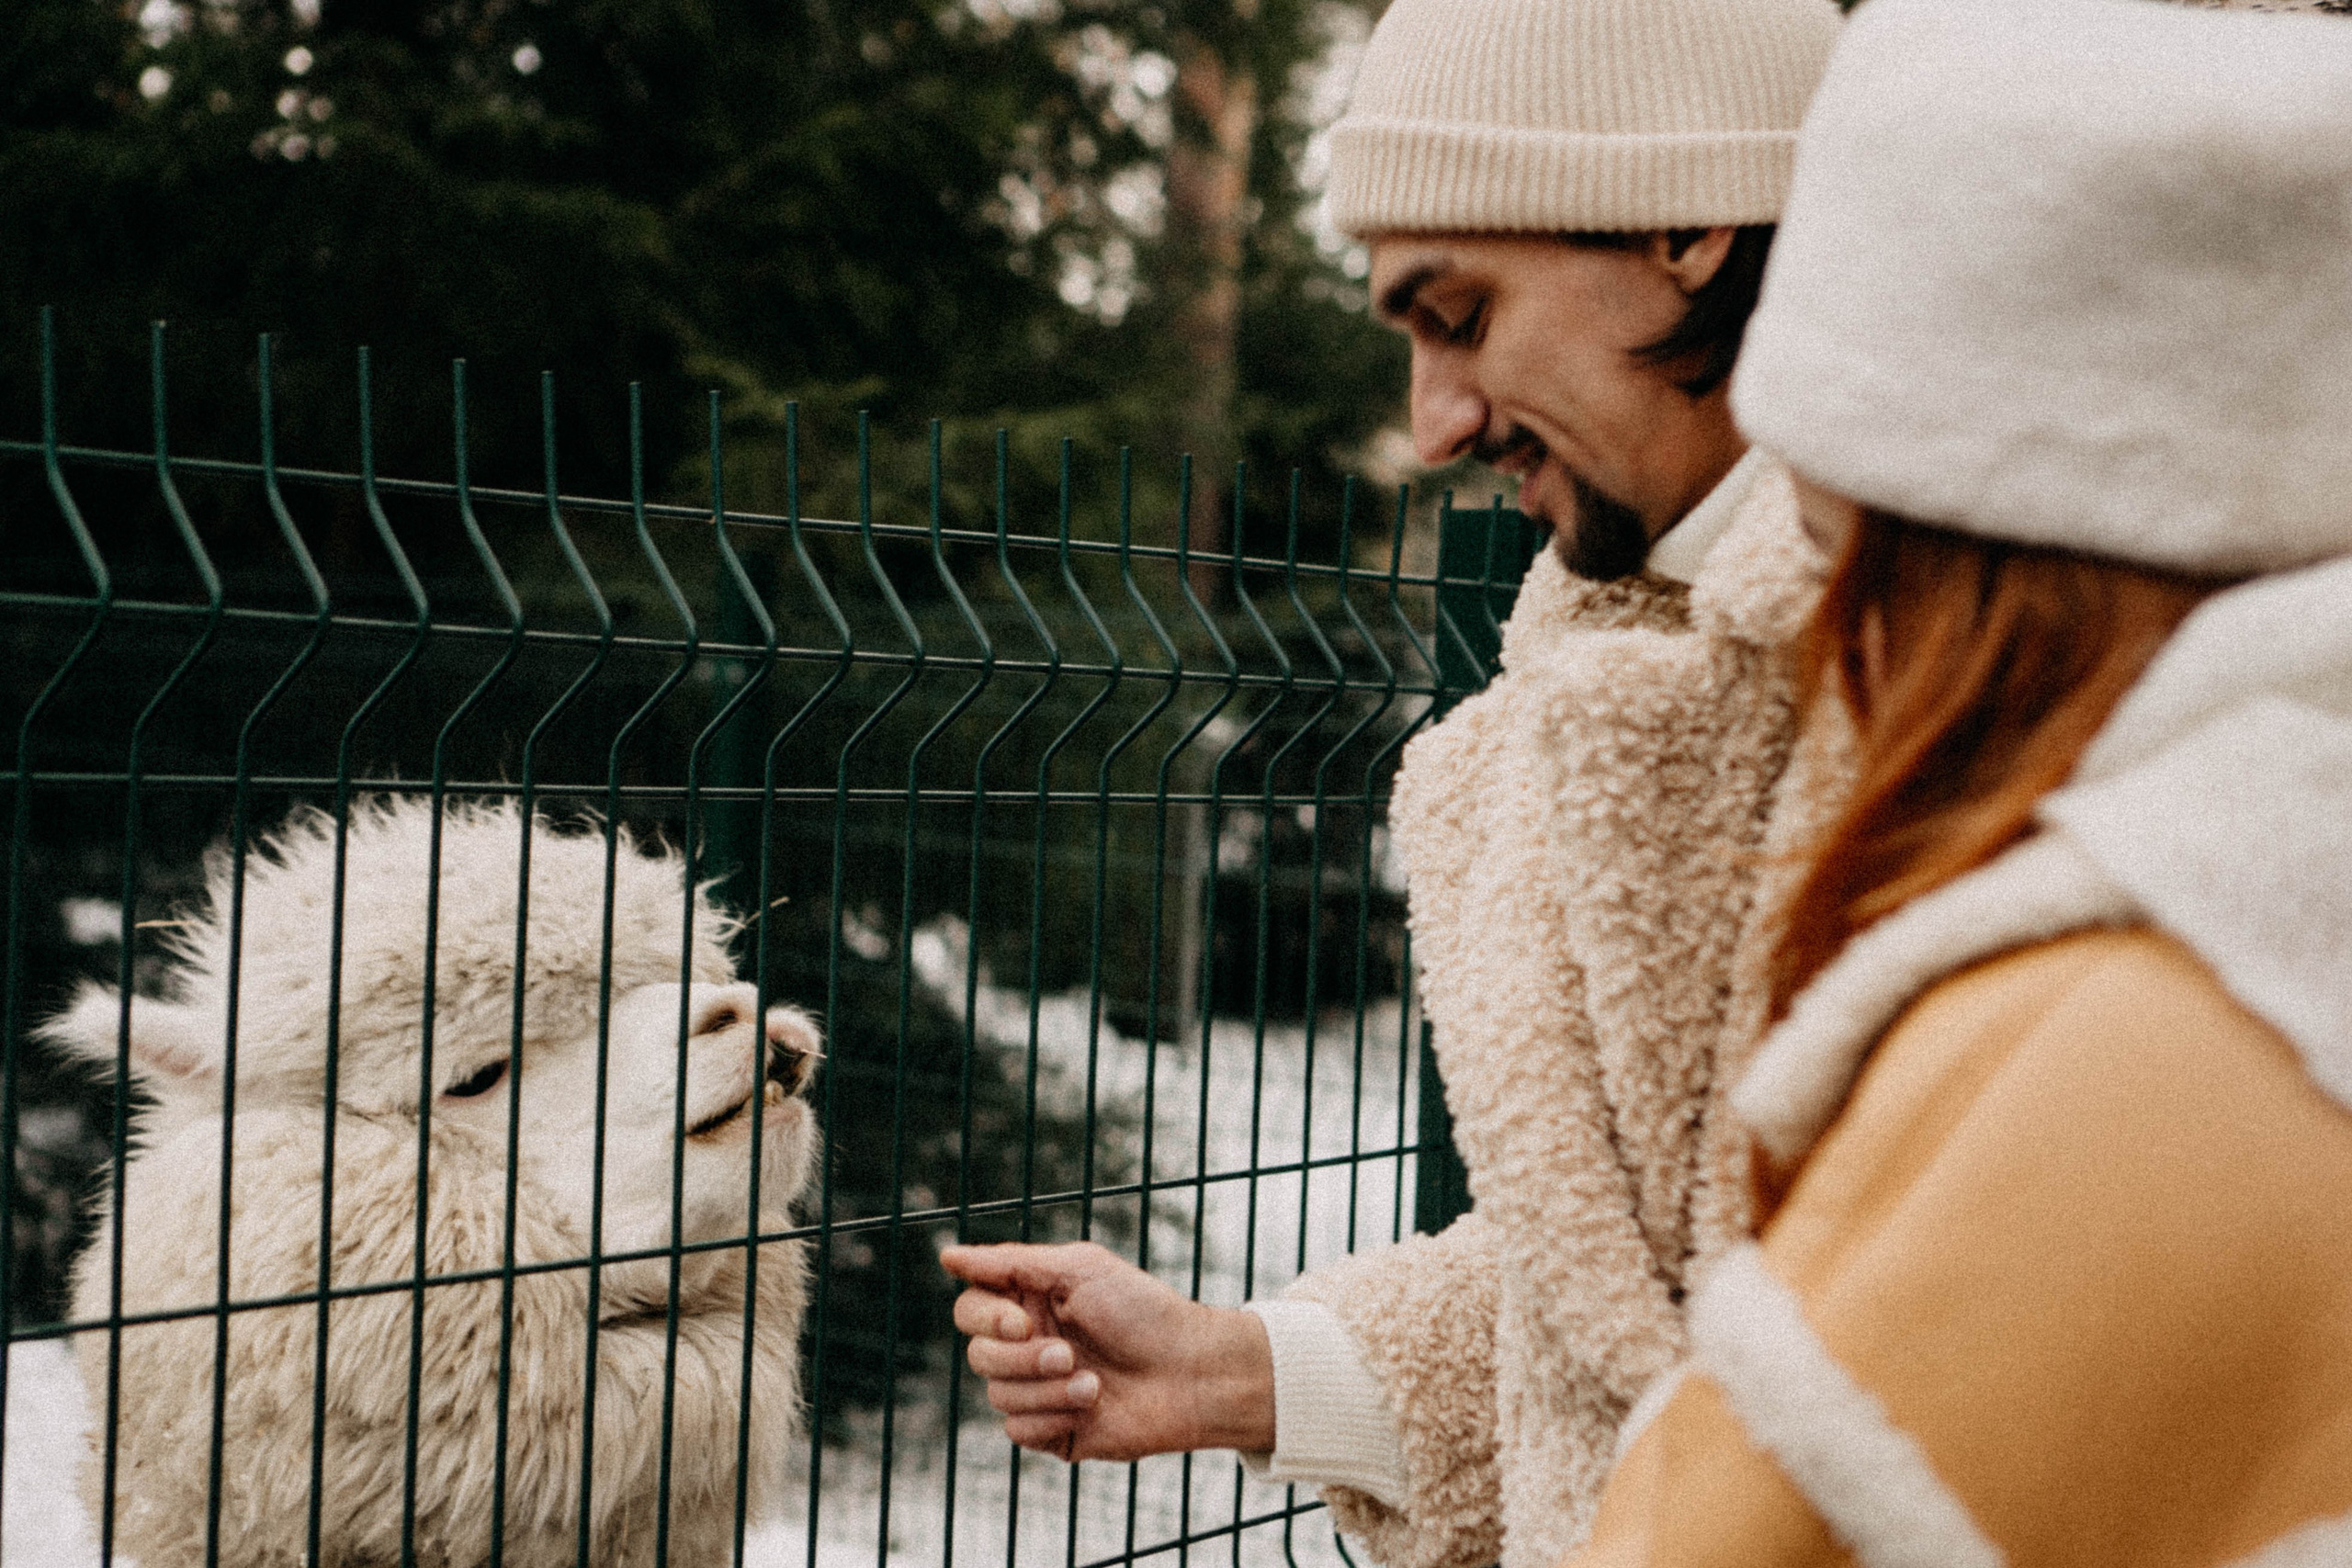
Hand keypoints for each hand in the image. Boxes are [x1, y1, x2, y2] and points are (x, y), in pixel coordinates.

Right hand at [941, 1240, 1274, 1463]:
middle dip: (1022, 1359)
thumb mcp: (1078, 1269)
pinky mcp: (1052, 1430)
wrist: (1191, 1373)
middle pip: (977, 1355)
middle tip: (1067, 1354)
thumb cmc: (1143, 1311)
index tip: (1023, 1321)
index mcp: (1030, 1303)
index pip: (970, 1309)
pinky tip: (1092, 1406)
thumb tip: (946, 1256)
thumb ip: (1009, 1263)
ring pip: (997, 1394)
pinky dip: (1053, 1417)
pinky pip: (1017, 1430)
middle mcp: (1028, 1346)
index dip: (986, 1318)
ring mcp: (1039, 1389)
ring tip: (1094, 1383)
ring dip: (1046, 1390)